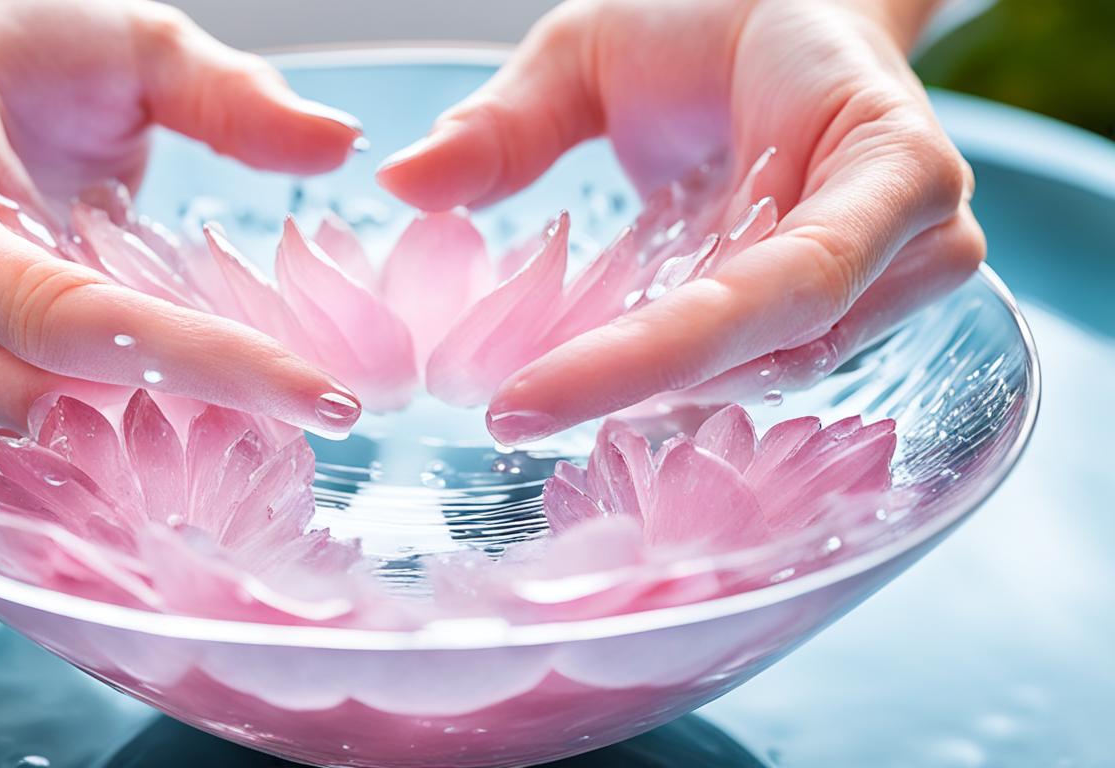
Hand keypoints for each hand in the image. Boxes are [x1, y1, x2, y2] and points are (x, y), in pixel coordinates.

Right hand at [0, 0, 364, 432]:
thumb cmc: (0, 53)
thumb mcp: (123, 41)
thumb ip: (226, 93)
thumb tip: (339, 141)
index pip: (51, 306)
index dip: (188, 357)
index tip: (309, 392)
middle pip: (19, 391)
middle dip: (167, 415)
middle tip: (300, 418)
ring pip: (1, 429)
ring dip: (125, 439)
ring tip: (248, 421)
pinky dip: (81, 434)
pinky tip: (169, 418)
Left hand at [378, 0, 984, 443]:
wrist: (798, 17)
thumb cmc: (711, 19)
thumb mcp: (598, 45)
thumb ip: (510, 118)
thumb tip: (403, 182)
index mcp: (885, 155)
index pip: (778, 286)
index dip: (651, 355)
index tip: (521, 400)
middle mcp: (914, 239)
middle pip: (777, 352)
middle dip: (639, 389)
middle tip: (506, 411)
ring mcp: (896, 286)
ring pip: (771, 376)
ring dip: (657, 395)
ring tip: (540, 398)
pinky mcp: (855, 314)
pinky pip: (763, 367)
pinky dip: (678, 382)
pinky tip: (598, 386)